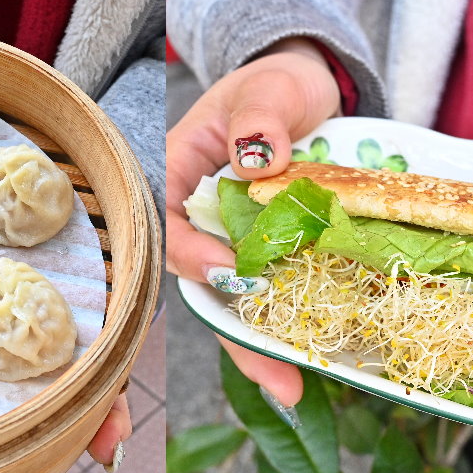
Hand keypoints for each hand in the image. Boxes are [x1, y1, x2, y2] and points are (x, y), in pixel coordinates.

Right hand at [167, 38, 340, 412]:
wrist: (306, 90)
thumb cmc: (277, 83)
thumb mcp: (269, 86)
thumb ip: (260, 116)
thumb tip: (258, 157)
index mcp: (174, 173)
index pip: (166, 222)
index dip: (192, 255)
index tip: (233, 271)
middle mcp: (196, 219)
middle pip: (198, 282)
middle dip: (230, 333)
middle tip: (273, 374)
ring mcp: (230, 242)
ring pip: (232, 303)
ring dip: (258, 349)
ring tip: (292, 389)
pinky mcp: (264, 256)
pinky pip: (267, 298)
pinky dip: (283, 332)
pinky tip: (307, 364)